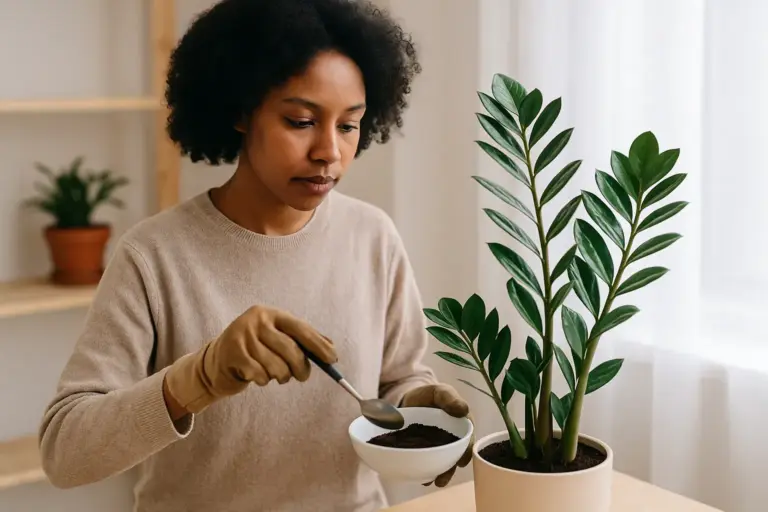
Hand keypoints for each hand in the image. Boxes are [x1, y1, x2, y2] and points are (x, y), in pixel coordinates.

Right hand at [163, 305, 335, 416]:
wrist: (216, 360)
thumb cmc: (255, 349)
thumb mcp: (277, 338)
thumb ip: (302, 341)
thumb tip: (331, 349)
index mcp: (271, 314)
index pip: (300, 328)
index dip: (318, 345)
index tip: (332, 359)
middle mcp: (256, 321)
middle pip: (290, 349)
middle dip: (301, 368)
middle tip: (302, 377)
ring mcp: (243, 336)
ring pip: (276, 366)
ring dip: (280, 376)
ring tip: (274, 374)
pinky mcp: (232, 354)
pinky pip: (261, 375)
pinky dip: (263, 380)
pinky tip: (257, 376)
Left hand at [400, 383, 473, 486]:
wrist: (409, 399)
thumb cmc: (430, 395)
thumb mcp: (440, 392)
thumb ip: (450, 399)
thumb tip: (464, 410)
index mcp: (461, 426)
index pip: (467, 441)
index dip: (466, 452)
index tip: (461, 461)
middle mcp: (451, 439)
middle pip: (454, 457)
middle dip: (449, 470)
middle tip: (441, 480)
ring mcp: (437, 446)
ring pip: (441, 463)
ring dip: (437, 474)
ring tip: (429, 482)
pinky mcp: (423, 450)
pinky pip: (426, 462)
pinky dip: (424, 470)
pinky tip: (419, 477)